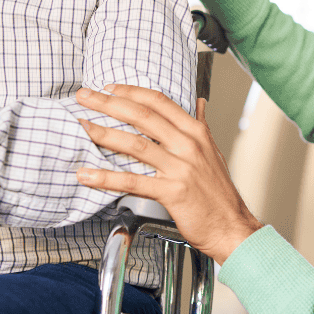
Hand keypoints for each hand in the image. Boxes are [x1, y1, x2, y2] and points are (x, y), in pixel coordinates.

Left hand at [74, 85, 261, 264]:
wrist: (231, 226)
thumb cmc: (219, 192)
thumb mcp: (213, 151)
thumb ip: (201, 125)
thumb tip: (199, 102)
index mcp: (195, 132)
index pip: (159, 102)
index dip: (132, 92)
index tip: (110, 88)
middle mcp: (188, 145)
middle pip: (143, 115)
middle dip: (110, 103)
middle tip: (85, 96)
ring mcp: (180, 167)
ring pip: (135, 144)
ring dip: (104, 134)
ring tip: (82, 128)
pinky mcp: (172, 192)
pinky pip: (133, 181)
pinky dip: (106, 178)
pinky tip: (87, 175)